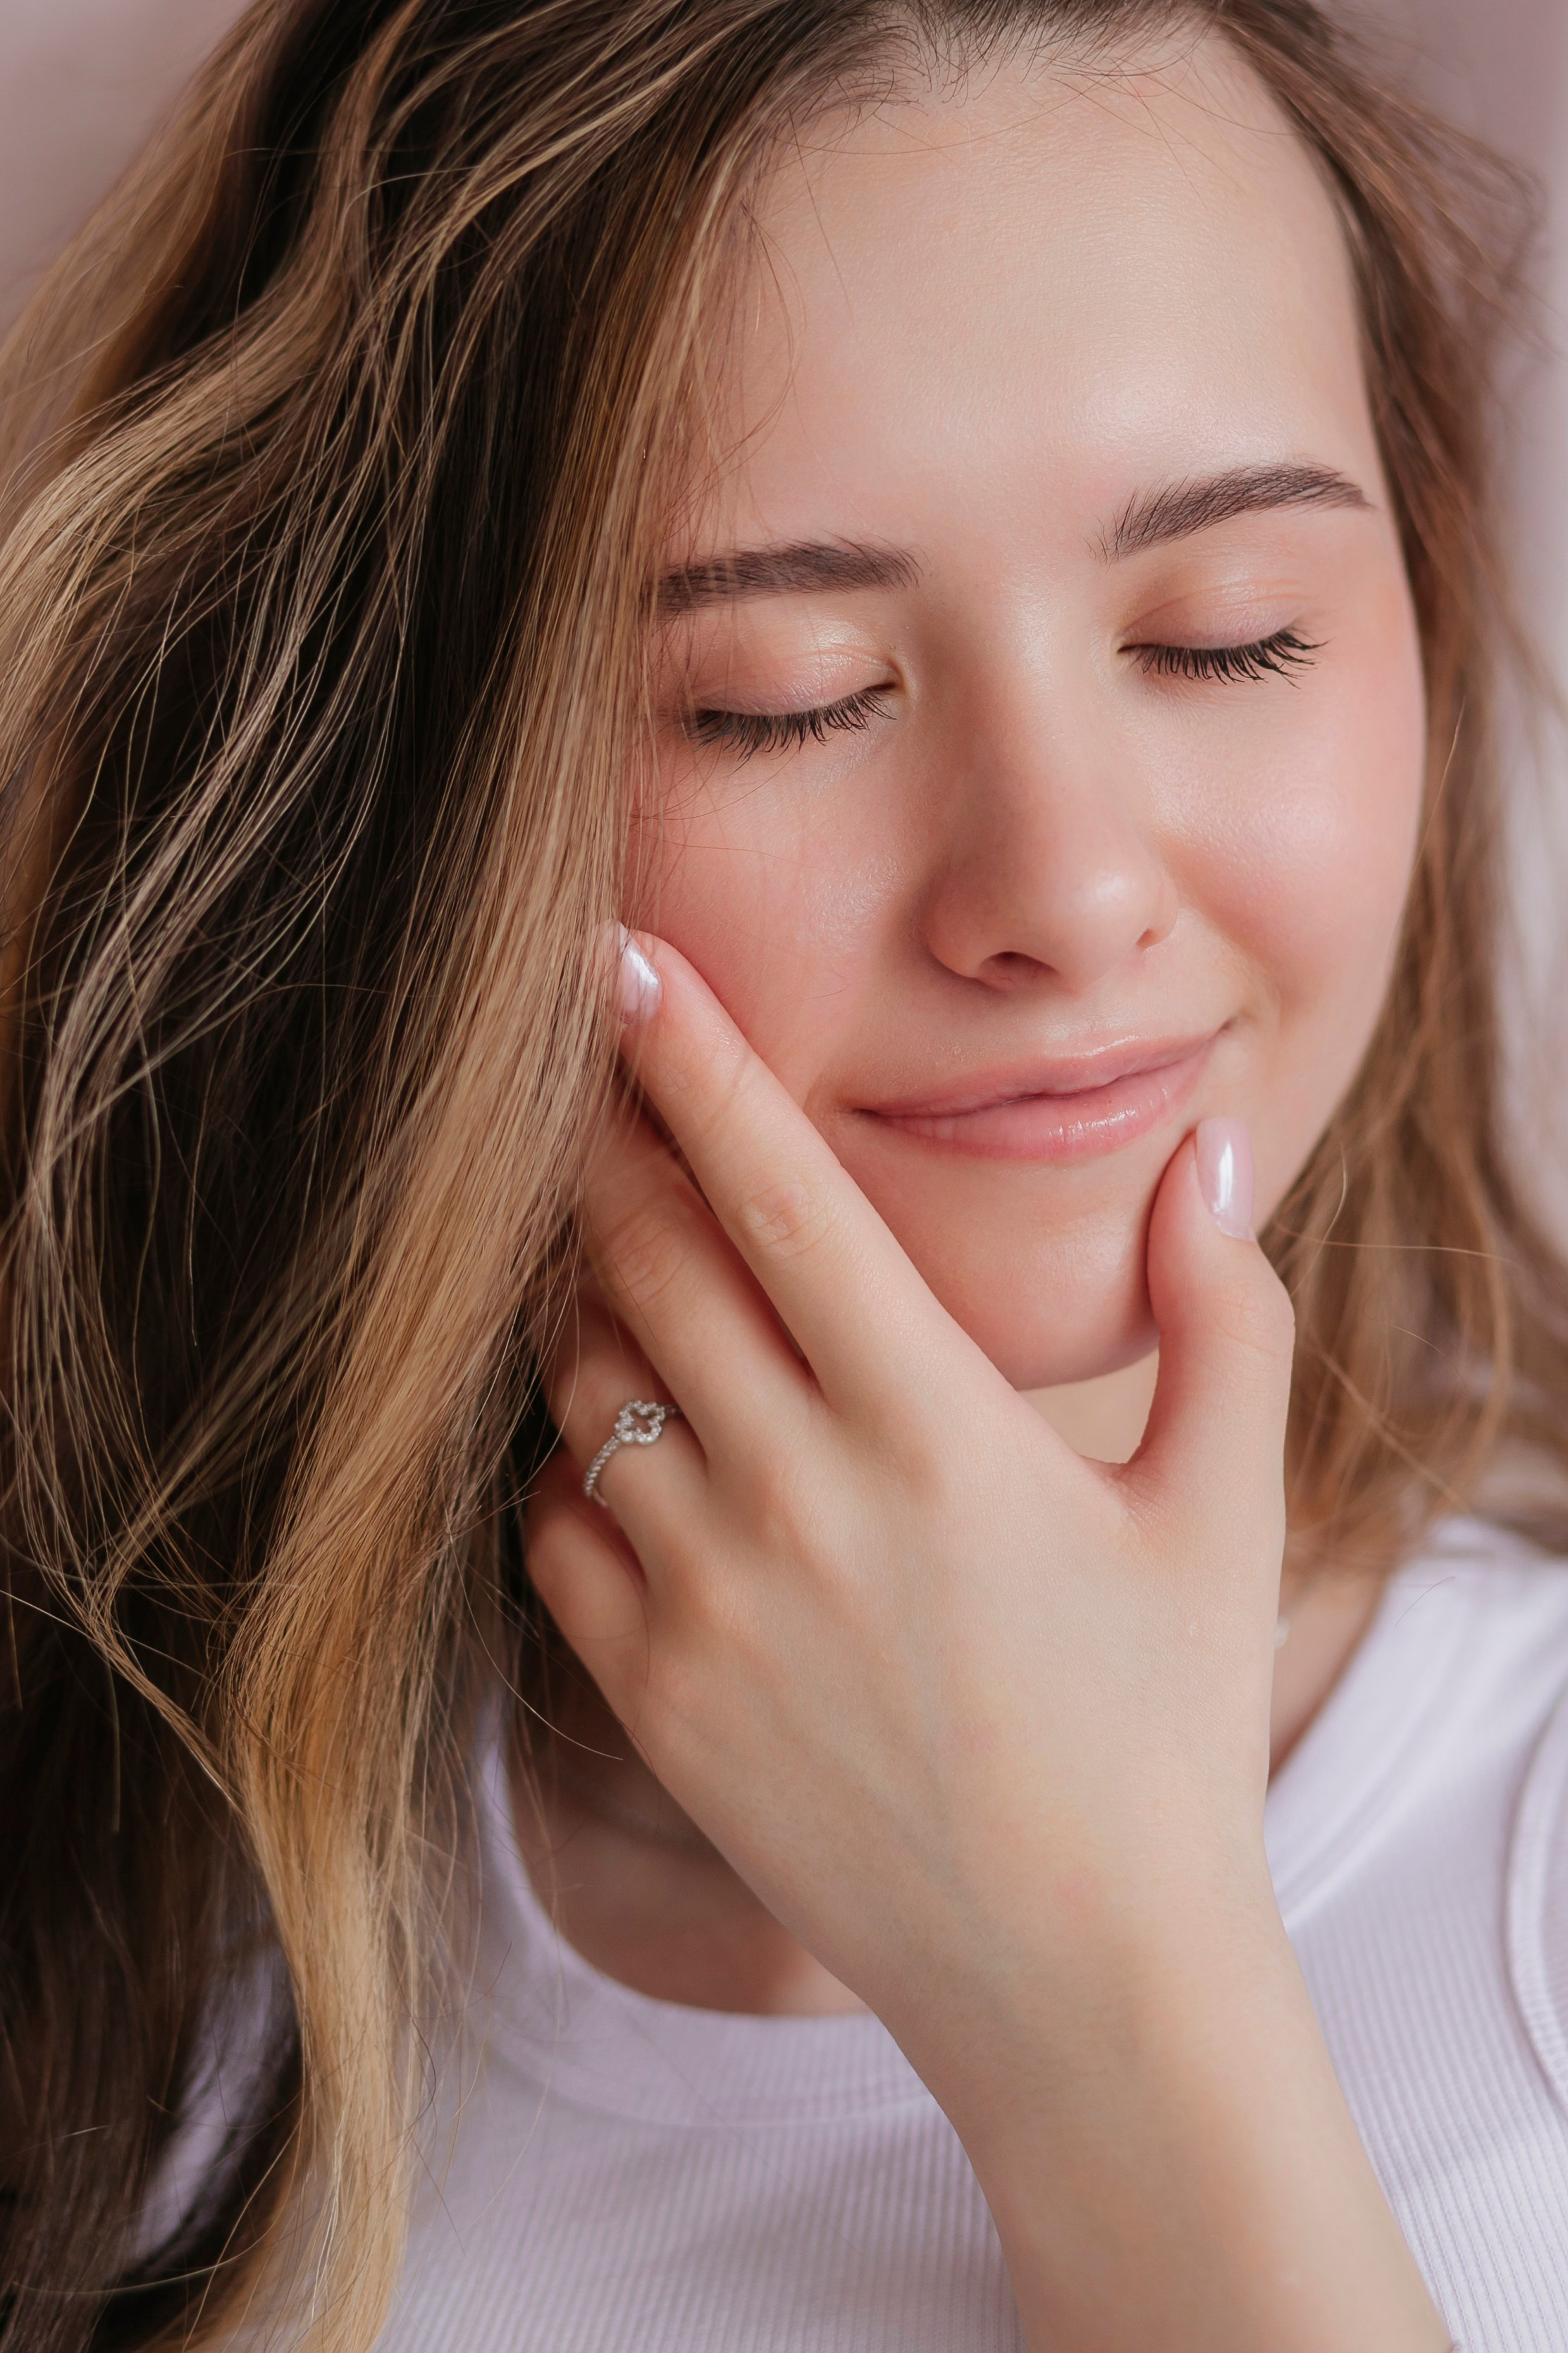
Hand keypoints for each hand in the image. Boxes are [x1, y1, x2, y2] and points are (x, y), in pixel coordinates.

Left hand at [533, 932, 1287, 2022]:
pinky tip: (635, 1449)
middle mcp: (801, 1498)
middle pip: (645, 1258)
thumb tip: (1210, 1146)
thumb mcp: (1222, 1512)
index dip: (694, 1059)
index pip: (781, 1194)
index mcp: (939, 1431)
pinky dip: (572, 1457)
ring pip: (584, 1379)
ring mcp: (707, 1601)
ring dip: (590, 1297)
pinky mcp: (651, 1695)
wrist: (1076, 1982)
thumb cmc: (1161, 1734)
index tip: (622, 961)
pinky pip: (551, 1521)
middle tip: (593, 1079)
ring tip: (625, 1262)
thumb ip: (1222, 1312)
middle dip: (606, 1144)